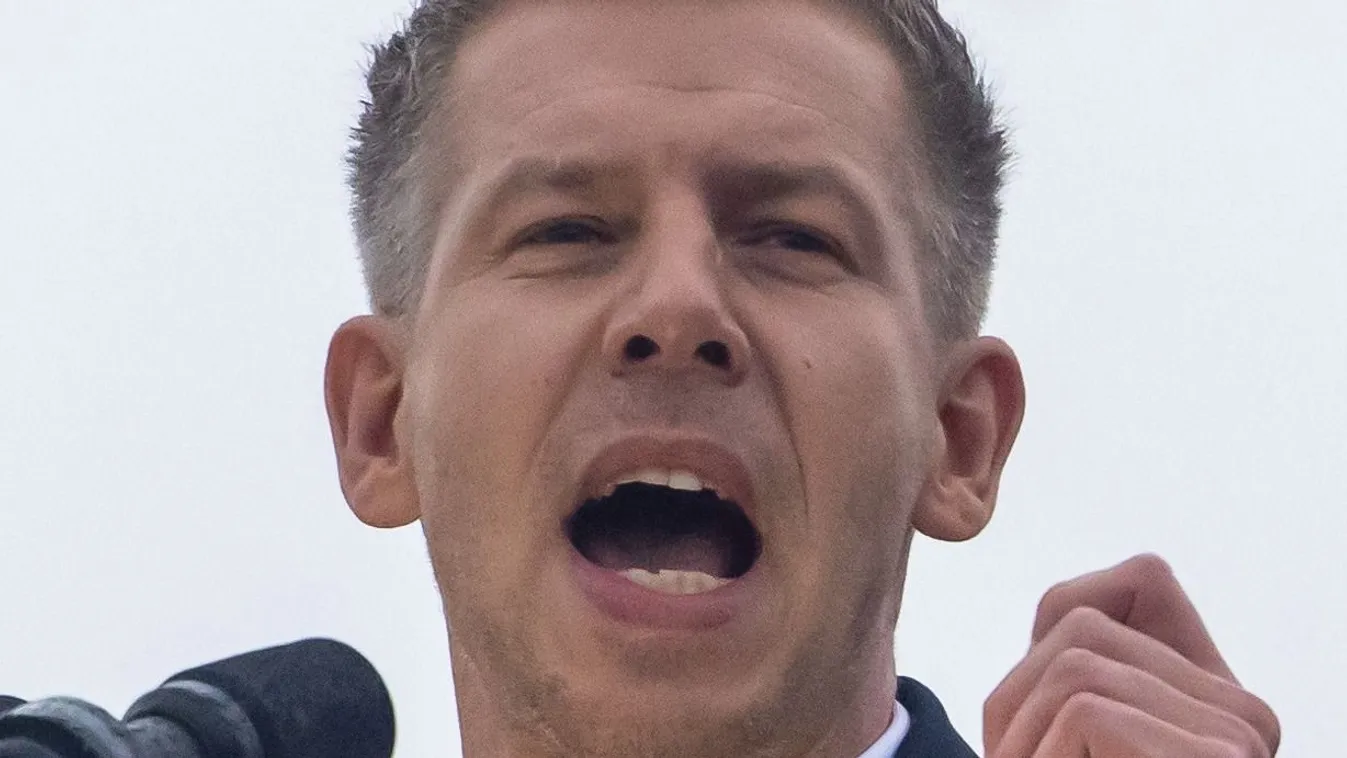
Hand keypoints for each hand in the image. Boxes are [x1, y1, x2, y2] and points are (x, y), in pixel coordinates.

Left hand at [982, 553, 1279, 756]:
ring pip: (1076, 664)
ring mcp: (1238, 733)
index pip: (1139, 578)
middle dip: (1017, 695)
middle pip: (1084, 625)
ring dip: (1022, 735)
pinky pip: (1087, 711)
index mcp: (1220, 697)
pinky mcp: (1221, 756)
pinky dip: (1044, 755)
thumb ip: (1092, 677)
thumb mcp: (1082, 731)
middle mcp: (1244, 712)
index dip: (1056, 630)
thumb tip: (1055, 622)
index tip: (1031, 717)